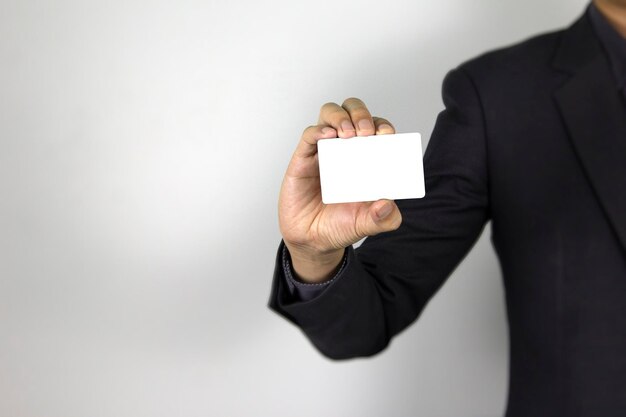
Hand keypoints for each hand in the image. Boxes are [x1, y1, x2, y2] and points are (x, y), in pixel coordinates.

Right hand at [278, 98, 402, 280]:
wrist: (311, 241)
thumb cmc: (339, 226)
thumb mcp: (366, 225)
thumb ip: (383, 219)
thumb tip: (388, 205)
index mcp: (366, 159)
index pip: (376, 129)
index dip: (383, 126)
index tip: (387, 136)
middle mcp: (345, 149)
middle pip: (353, 112)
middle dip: (361, 114)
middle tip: (366, 133)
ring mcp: (323, 151)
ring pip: (330, 114)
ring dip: (341, 116)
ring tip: (348, 133)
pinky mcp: (303, 158)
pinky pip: (309, 135)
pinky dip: (318, 130)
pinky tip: (328, 136)